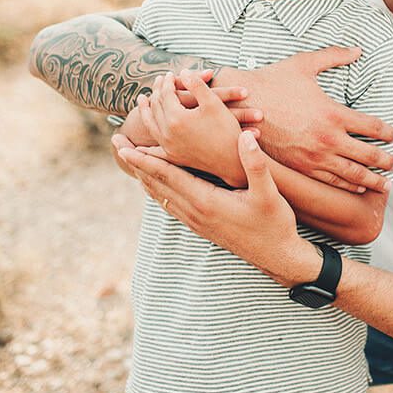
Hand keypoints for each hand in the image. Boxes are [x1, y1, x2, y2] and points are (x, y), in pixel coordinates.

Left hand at [113, 129, 320, 286]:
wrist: (276, 256)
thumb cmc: (274, 224)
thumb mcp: (269, 193)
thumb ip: (256, 164)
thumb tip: (246, 136)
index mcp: (206, 201)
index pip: (168, 176)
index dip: (145, 160)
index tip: (124, 146)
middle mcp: (195, 212)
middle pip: (156, 184)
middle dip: (135, 163)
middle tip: (116, 143)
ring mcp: (196, 221)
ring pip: (160, 196)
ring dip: (143, 176)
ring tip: (130, 160)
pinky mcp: (201, 226)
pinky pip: (170, 205)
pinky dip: (157, 191)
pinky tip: (155, 186)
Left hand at [139, 70, 246, 184]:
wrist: (233, 161)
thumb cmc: (227, 131)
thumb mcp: (214, 104)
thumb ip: (197, 85)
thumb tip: (184, 72)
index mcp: (176, 118)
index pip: (166, 94)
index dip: (168, 82)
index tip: (170, 74)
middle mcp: (167, 132)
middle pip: (155, 107)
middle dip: (156, 92)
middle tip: (158, 81)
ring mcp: (168, 146)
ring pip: (150, 124)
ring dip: (144, 110)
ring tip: (142, 100)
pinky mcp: (173, 156)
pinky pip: (153, 149)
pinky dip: (144, 146)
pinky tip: (138, 145)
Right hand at [226, 48, 392, 192]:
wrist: (239, 106)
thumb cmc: (272, 82)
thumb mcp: (304, 64)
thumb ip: (334, 56)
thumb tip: (357, 49)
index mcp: (333, 113)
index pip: (373, 127)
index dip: (387, 133)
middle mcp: (328, 138)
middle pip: (369, 155)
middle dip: (385, 161)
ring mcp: (314, 156)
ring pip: (352, 174)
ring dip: (372, 180)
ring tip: (385, 184)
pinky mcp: (300, 168)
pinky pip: (329, 181)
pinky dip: (347, 186)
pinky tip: (357, 187)